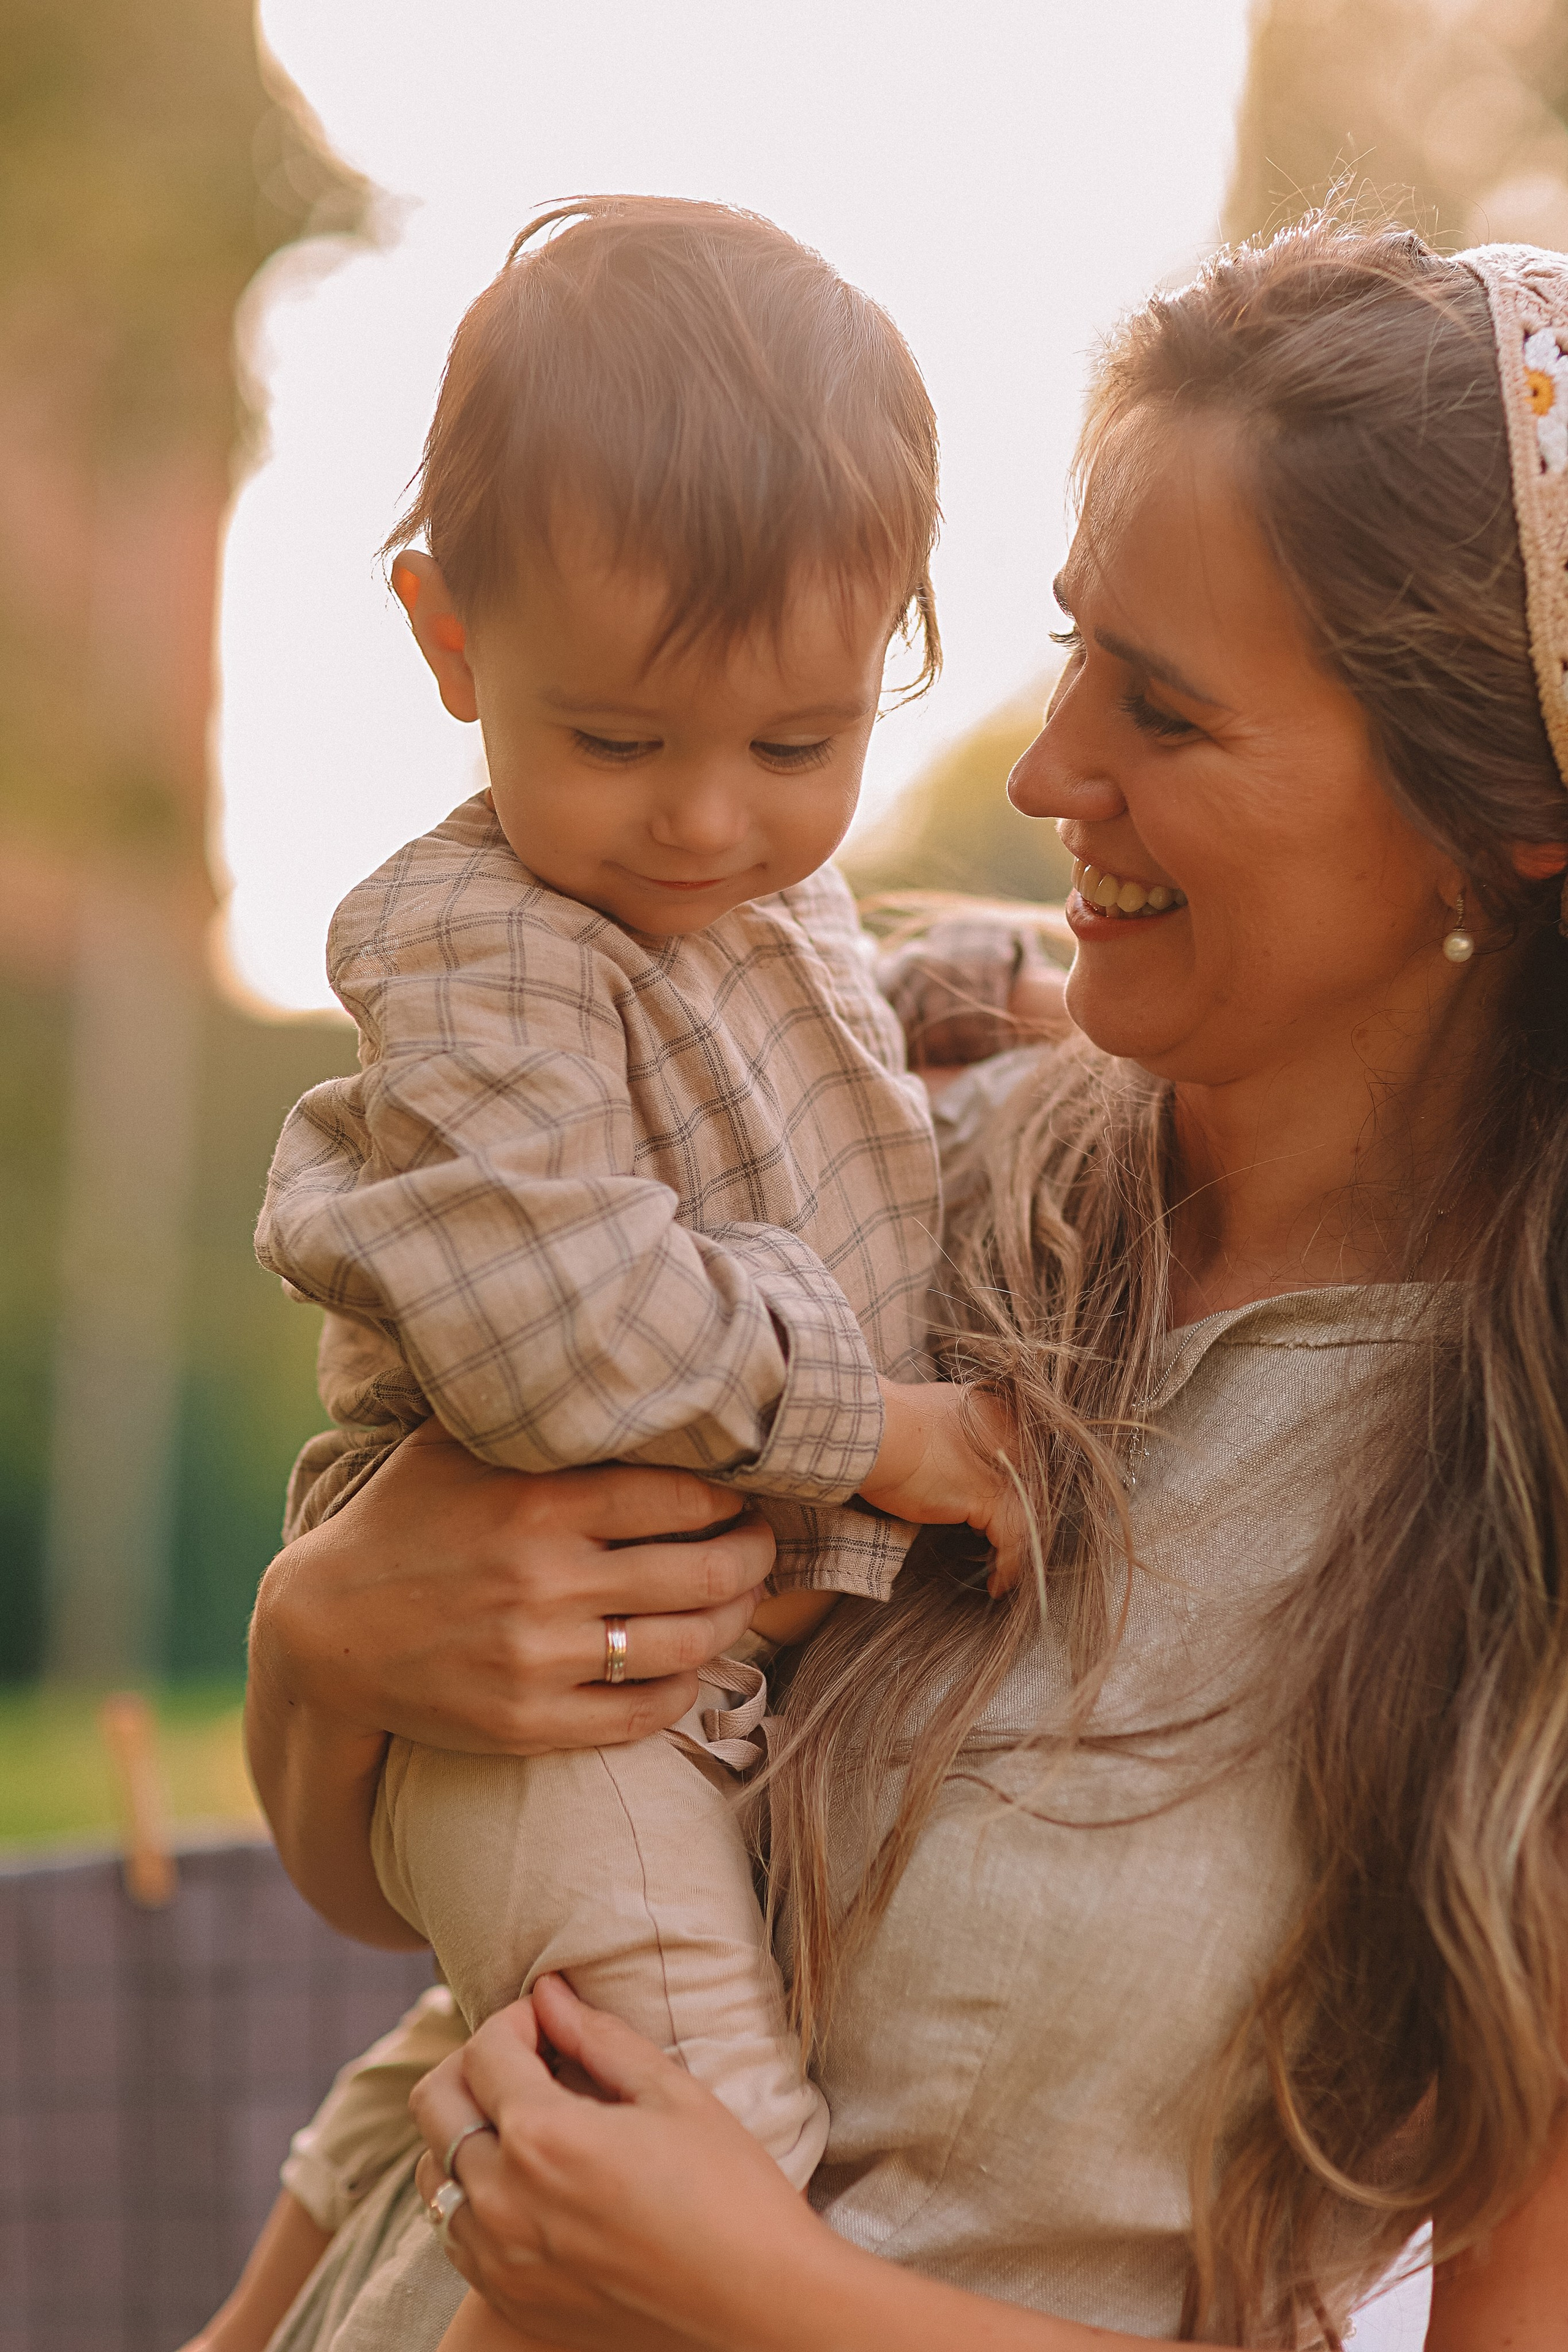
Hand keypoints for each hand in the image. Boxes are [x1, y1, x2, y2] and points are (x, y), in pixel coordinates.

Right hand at [251, 1420, 773, 1756]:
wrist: (323, 1628)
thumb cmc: (402, 1520)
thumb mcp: (455, 1445)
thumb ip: (532, 1411)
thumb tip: (614, 1361)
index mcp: (538, 1502)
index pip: (682, 1496)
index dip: (733, 1497)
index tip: (745, 1493)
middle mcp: (544, 1580)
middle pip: (703, 1573)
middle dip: (754, 1558)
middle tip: (763, 1546)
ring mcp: (537, 1658)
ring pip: (686, 1646)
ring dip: (734, 1622)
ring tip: (742, 1601)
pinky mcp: (527, 1723)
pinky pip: (642, 1713)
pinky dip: (685, 1689)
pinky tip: (690, 1664)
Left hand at [411, 1978, 839, 2351]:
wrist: (759, 2307)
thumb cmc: (730, 2192)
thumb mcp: (673, 2094)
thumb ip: (599, 2038)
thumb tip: (549, 1994)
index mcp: (544, 2138)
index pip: (487, 2049)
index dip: (518, 2018)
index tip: (550, 2020)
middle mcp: (504, 2201)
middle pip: (434, 2102)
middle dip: (473, 2063)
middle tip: (527, 2059)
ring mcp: (500, 2261)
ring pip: (436, 2173)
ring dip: (465, 2131)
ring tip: (524, 2120)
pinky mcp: (512, 2302)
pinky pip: (457, 2235)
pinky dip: (475, 2196)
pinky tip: (528, 2183)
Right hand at [860, 1384, 1029, 1594]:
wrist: (875, 1430)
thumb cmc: (887, 1423)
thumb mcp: (936, 1414)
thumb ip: (958, 1432)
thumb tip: (955, 1455)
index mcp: (998, 1411)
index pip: (1023, 1459)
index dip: (1015, 1489)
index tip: (1001, 1512)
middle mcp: (1010, 1437)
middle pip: (1032, 1489)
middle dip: (1021, 1521)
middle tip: (1009, 1548)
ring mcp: (1004, 1468)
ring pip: (1028, 1517)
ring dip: (1018, 1550)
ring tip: (1004, 1571)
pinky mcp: (990, 1498)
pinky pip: (1013, 1541)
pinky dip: (1008, 1567)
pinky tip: (996, 1583)